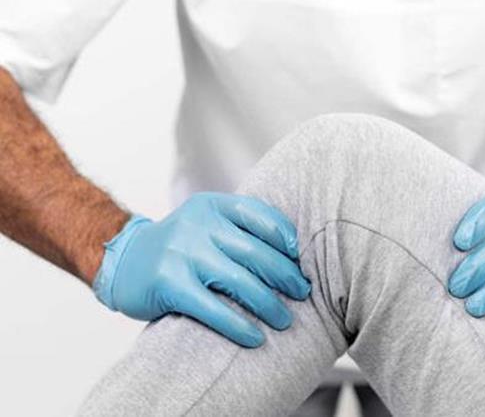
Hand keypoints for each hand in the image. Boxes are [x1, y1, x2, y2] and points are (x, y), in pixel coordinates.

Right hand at [93, 192, 310, 346]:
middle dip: (285, 275)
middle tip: (303, 293)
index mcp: (212, 206)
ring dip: (268, 304)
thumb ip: (240, 230)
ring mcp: (182, 252)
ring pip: (239, 280)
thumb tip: (293, 256)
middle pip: (255, 251)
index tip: (300, 258)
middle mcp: (198, 224)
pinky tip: (255, 337)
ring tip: (285, 320)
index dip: (284, 236)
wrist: (122, 260)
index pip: (258, 214)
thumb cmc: (179, 247)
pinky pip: (213, 308)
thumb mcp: (206, 224)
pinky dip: (238, 326)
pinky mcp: (168, 283)